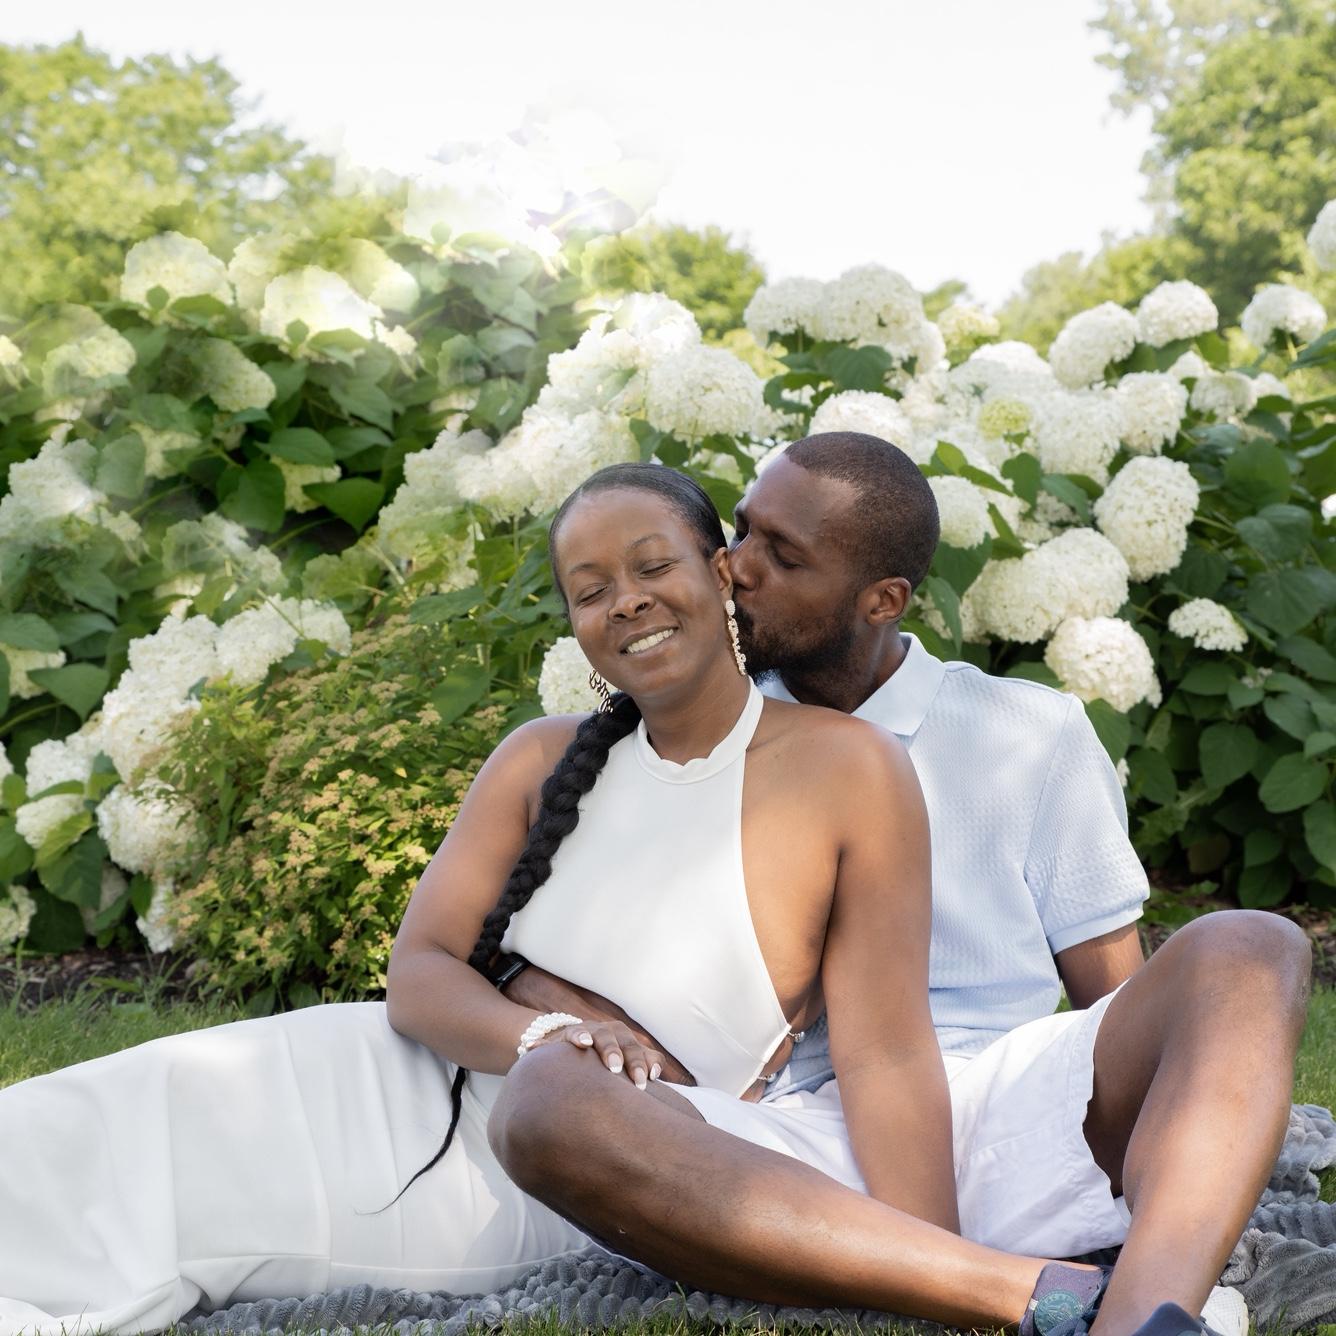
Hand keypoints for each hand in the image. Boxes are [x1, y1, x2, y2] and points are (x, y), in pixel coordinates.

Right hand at [505, 966, 694, 1084]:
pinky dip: (578, 1037)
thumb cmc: (603, 1067)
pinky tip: (581, 1044)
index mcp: (629, 1043)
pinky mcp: (569, 1034)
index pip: (644, 1052)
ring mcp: (592, 1031)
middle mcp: (612, 1033)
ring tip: (613, 1064)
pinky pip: (574, 1033)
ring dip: (609, 1048)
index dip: (648, 1063)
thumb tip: (656, 1075)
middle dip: (632, 1059)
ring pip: (603, 1035)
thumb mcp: (622, 1070)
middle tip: (637, 1080)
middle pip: (627, 1042)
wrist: (570, 1051)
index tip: (650, 1079)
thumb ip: (641, 1072)